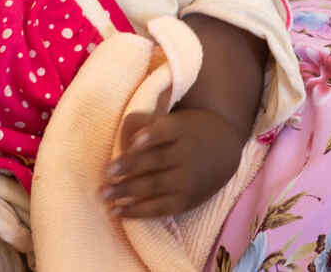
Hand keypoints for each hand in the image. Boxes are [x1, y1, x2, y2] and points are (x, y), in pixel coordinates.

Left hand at [101, 108, 243, 219]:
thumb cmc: (189, 129)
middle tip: (106, 174)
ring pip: (155, 186)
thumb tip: (124, 137)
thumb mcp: (176, 119)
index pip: (164, 132)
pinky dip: (139, 211)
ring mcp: (187, 180)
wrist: (225, 148)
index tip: (131, 142)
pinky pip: (160, 208)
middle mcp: (186, 155)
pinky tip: (120, 211)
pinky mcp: (186, 200)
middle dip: (129, 168)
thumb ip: (150, 124)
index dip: (149, 137)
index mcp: (181, 129)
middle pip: (155, 161)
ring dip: (127, 192)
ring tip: (105, 195)